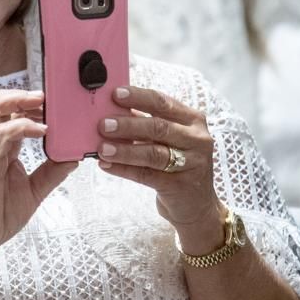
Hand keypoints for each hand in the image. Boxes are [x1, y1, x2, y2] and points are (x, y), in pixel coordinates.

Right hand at [0, 89, 76, 263]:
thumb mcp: (34, 191)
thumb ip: (52, 172)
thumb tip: (74, 157)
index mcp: (1, 149)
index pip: (10, 115)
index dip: (27, 104)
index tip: (50, 103)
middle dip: (20, 95)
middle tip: (44, 96)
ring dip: (16, 101)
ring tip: (39, 102)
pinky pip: (0, 135)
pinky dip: (22, 126)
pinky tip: (41, 129)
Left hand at [97, 86, 224, 252]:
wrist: (198, 205)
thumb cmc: (178, 165)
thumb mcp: (170, 139)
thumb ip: (147, 122)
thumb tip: (112, 109)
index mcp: (193, 120)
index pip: (163, 102)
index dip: (138, 97)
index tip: (115, 94)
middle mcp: (197, 139)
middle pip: (159, 126)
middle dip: (128, 125)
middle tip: (103, 124)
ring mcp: (192, 163)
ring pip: (154, 153)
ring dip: (125, 150)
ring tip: (102, 148)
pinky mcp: (181, 186)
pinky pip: (148, 175)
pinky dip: (125, 170)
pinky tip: (107, 165)